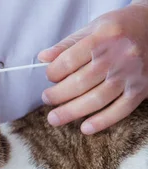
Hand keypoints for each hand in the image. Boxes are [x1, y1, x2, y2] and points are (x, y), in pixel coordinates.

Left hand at [38, 3, 147, 133]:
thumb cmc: (119, 29)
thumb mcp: (93, 28)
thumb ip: (67, 44)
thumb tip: (43, 57)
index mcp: (103, 37)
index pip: (70, 60)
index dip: (53, 73)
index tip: (49, 77)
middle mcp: (118, 55)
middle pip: (81, 82)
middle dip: (57, 95)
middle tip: (47, 99)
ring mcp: (131, 74)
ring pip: (97, 99)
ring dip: (72, 111)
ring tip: (54, 118)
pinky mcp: (141, 89)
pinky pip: (121, 109)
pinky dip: (102, 121)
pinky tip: (85, 128)